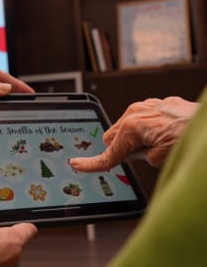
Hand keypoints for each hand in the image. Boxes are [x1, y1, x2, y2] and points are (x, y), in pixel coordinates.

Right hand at [70, 96, 198, 171]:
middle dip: (119, 148)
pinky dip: (143, 128)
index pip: (108, 151)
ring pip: (124, 125)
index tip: (78, 164)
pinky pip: (139, 117)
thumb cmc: (190, 137)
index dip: (92, 163)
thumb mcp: (161, 157)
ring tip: (155, 144)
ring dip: (131, 137)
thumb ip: (140, 156)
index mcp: (133, 126)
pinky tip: (161, 133)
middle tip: (138, 156)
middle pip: (111, 136)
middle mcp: (135, 112)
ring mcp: (145, 105)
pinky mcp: (155, 103)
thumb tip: (136, 154)